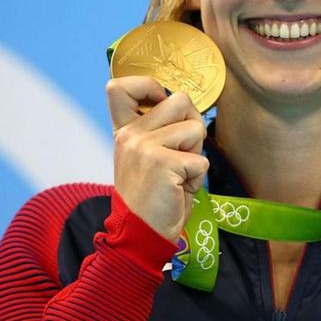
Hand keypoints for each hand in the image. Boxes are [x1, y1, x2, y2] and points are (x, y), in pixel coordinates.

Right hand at [106, 76, 208, 240]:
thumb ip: (159, 129)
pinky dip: (197, 178)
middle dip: (192, 126)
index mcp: (124, 130)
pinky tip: (180, 189)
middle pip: (181, 100)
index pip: (119, 86)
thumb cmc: (153, 196)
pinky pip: (201, 161)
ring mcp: (145, 147)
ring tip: (179, 175)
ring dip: (196, 155)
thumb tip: (189, 105)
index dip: (149, 85)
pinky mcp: (163, 164)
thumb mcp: (146, 156)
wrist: (141, 234)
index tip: (160, 104)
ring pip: (196, 129)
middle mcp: (131, 134)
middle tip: (181, 154)